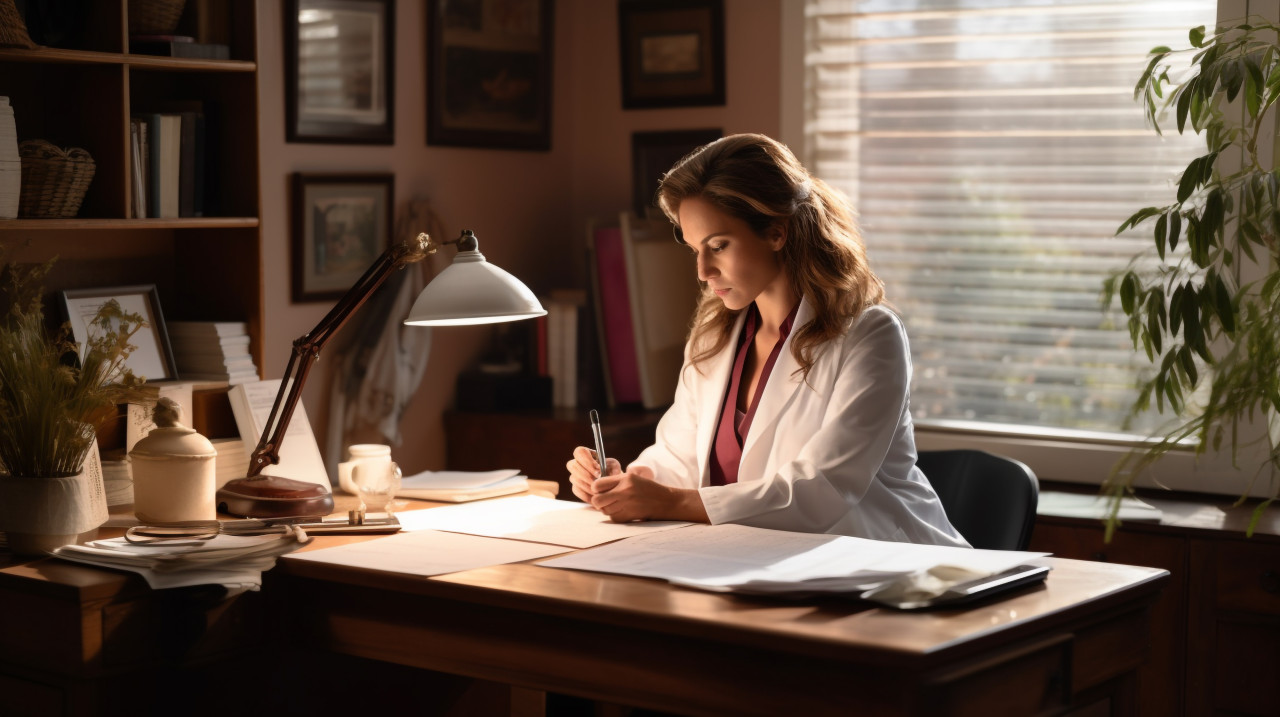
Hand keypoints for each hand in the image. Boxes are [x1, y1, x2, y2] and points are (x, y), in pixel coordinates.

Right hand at [566, 445, 619, 505]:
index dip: (587, 460)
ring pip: (575, 479)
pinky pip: (577, 490)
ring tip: (600, 490)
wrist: (613, 487)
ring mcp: (574, 476)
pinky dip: (586, 494)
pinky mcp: (575, 488)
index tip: (598, 469)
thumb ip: (608, 467)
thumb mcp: (614, 467)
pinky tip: (596, 496)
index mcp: (586, 454)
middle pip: (572, 465)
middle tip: (598, 482)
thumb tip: (599, 473)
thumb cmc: (613, 472)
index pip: (579, 452)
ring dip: (588, 485)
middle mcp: (577, 464)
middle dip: (586, 474)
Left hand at [591, 466, 707, 522]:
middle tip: (605, 501)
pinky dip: (616, 516)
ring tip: (618, 505)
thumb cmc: (648, 489)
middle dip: (598, 502)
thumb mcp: (633, 478)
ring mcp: (627, 504)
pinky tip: (624, 511)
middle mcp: (624, 491)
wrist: (666, 502)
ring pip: (604, 511)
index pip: (597, 485)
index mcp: (625, 479)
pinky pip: (613, 518)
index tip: (600, 491)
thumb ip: (616, 481)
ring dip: (608, 509)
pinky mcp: (630, 516)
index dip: (596, 489)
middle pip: (597, 500)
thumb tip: (596, 488)